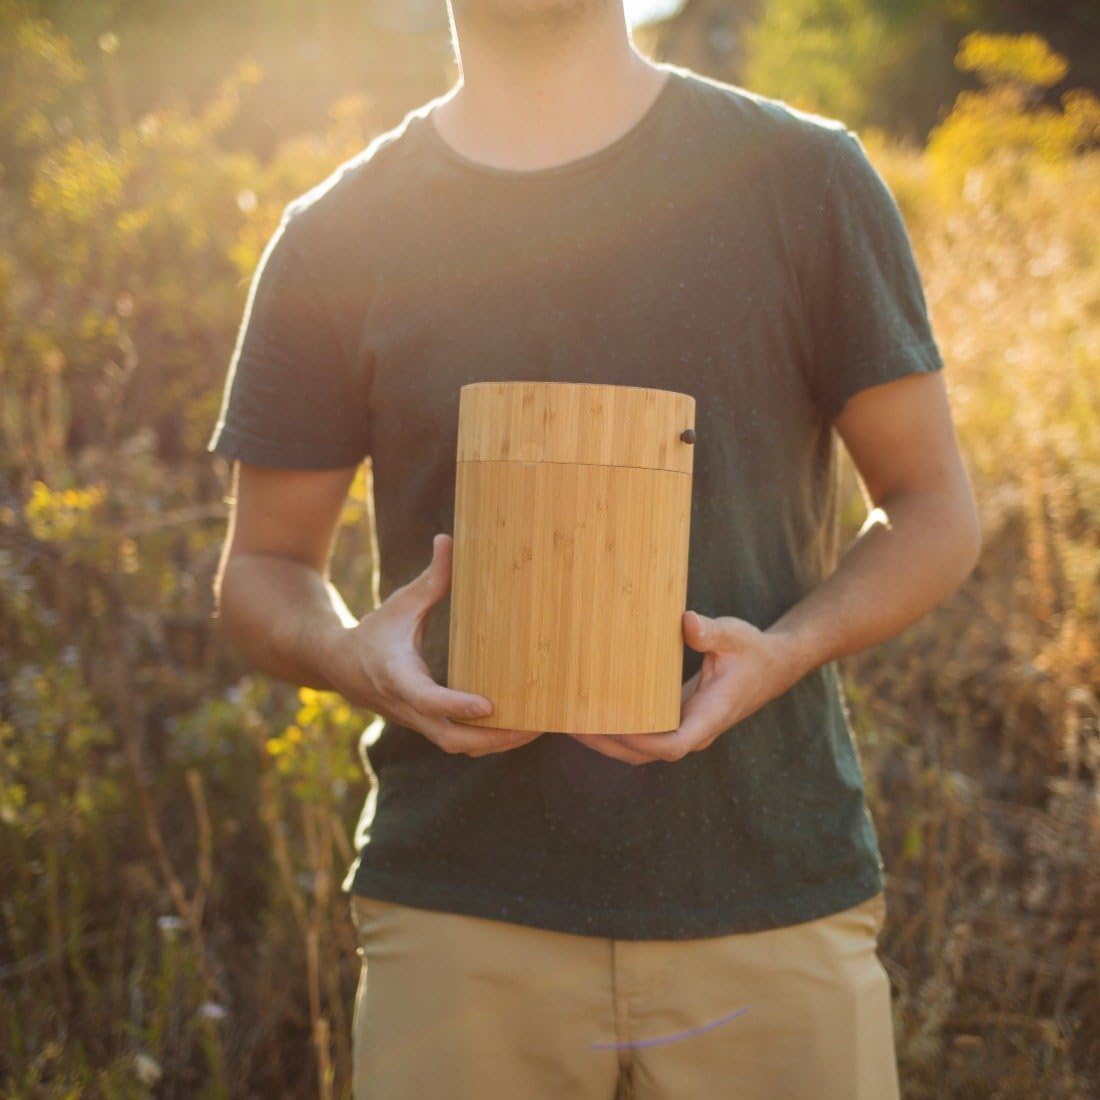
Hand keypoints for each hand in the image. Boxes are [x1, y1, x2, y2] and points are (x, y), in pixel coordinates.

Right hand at [322, 533, 543, 757]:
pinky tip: (518, 730)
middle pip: (449, 737)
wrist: (340, 666)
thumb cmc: (376, 631)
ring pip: (456, 746)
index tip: (488, 705)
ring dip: (495, 744)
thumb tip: (449, 539)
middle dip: (491, 738)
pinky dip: (487, 742)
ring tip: (535, 729)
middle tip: (531, 725)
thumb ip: (430, 579)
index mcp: (398, 676)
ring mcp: (417, 722)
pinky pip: (458, 742)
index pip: (427, 699)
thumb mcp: (401, 603)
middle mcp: (407, 706)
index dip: (457, 704)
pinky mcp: (426, 727)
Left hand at [566, 611, 802, 765]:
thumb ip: (711, 632)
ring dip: (606, 741)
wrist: (770, 667)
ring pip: (640, 751)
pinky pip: (642, 737)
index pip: (672, 745)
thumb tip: (687, 622)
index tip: (610, 727)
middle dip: (608, 743)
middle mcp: (695, 731)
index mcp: (710, 716)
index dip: (640, 742)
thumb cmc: (751, 651)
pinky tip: (591, 713)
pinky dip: (616, 731)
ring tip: (570, 722)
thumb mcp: (735, 636)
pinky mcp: (675, 722)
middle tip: (571, 723)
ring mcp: (684, 729)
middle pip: (645, 755)